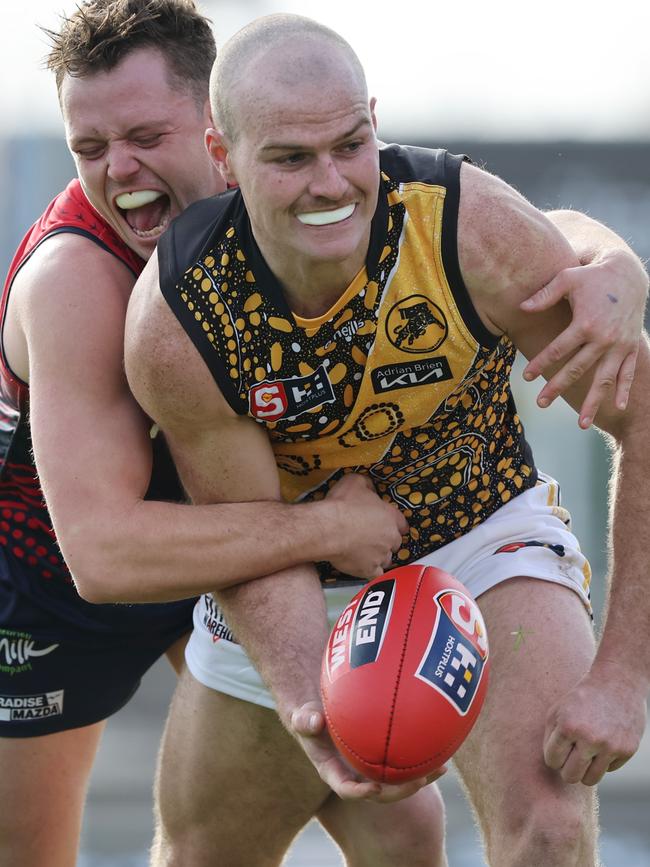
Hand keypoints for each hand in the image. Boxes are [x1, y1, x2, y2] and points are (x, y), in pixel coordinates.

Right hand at [290, 701, 444, 801]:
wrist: (322, 715)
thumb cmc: (311, 715)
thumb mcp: (303, 716)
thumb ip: (304, 720)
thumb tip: (314, 721)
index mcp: (334, 772)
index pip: (346, 790)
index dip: (360, 793)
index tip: (375, 789)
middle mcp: (355, 776)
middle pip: (380, 793)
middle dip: (400, 791)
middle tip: (418, 781)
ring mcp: (371, 769)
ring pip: (398, 782)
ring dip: (420, 779)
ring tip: (441, 769)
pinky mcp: (384, 759)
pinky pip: (405, 765)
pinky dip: (423, 762)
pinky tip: (443, 754)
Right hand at [325, 474, 407, 578]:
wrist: (328, 528)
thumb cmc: (342, 505)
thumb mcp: (355, 482)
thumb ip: (367, 484)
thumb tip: (370, 486)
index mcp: (390, 516)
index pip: (402, 523)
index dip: (395, 524)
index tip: (389, 525)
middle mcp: (389, 537)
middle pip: (395, 542)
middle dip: (386, 540)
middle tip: (371, 537)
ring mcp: (380, 555)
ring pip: (386, 559)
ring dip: (379, 556)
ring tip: (365, 552)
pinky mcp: (368, 570)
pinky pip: (376, 574)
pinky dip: (371, 571)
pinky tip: (364, 567)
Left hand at [520, 253, 647, 427]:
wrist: (628, 274)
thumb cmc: (592, 276)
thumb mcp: (567, 279)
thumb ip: (545, 295)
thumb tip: (521, 307)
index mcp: (585, 323)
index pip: (558, 349)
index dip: (541, 363)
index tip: (526, 377)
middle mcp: (604, 338)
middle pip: (577, 368)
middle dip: (558, 387)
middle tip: (541, 403)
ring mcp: (620, 345)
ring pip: (604, 379)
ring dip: (593, 403)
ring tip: (581, 424)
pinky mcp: (631, 347)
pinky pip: (628, 373)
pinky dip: (624, 390)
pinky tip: (619, 408)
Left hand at [543, 663, 646, 785]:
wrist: (617, 682)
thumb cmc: (581, 698)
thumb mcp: (557, 710)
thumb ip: (550, 737)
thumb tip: (552, 764)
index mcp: (568, 726)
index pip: (552, 761)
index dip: (554, 757)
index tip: (559, 749)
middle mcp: (589, 738)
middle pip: (570, 776)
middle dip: (567, 770)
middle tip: (570, 758)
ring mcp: (610, 746)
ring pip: (590, 780)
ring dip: (585, 770)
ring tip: (585, 754)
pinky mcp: (627, 750)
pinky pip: (608, 770)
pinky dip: (603, 761)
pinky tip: (604, 743)